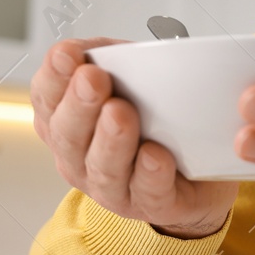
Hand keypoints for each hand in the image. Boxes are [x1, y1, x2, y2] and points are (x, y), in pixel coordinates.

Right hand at [31, 38, 237, 238]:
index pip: (47, 100)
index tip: (66, 54)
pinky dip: (150, 174)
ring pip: (104, 168)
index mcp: (69, 123)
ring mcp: (115, 187)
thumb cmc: (160, 118)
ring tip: (120, 113)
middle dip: (79, 105)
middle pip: (68, 136)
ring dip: (110, 140)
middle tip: (92, 78)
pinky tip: (155, 155)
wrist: (206, 168)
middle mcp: (82, 159)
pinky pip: (149, 192)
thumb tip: (97, 49)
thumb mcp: (136, 76)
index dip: (53, 78)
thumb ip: (116, 58)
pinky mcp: (154, 205)